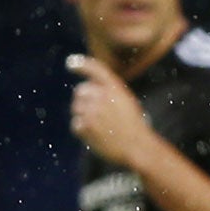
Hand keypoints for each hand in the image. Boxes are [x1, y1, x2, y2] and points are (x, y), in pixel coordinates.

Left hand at [66, 53, 155, 168]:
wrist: (138, 147)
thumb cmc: (134, 127)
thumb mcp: (126, 103)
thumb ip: (108, 93)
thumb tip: (83, 90)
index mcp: (115, 88)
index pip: (95, 69)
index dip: (81, 64)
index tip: (71, 63)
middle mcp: (102, 95)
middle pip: (80, 91)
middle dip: (84, 100)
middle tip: (98, 114)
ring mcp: (92, 110)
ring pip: (76, 108)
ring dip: (84, 116)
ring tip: (101, 126)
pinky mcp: (85, 125)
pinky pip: (76, 125)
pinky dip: (83, 131)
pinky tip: (97, 136)